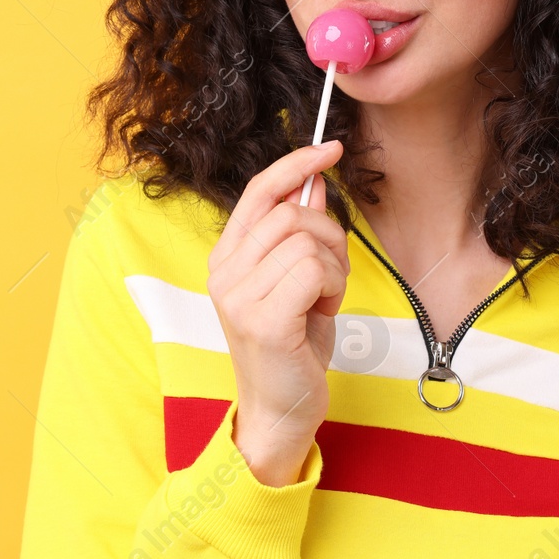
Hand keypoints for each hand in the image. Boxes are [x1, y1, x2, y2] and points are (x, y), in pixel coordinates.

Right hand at [206, 140, 349, 485]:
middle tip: (331, 276)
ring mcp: (239, 296)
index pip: (258, 192)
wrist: (281, 410)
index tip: (331, 148)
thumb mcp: (295, 282)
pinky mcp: (263, 319)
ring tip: (322, 300)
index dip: (296, 164)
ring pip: (307, 239)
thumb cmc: (291, 348)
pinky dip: (332, 286)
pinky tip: (322, 312)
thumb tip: (314, 186)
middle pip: (291, 212)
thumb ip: (297, 236)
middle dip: (329, 236)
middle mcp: (224, 273)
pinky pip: (314, 269)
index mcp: (226, 259)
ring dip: (333, 268)